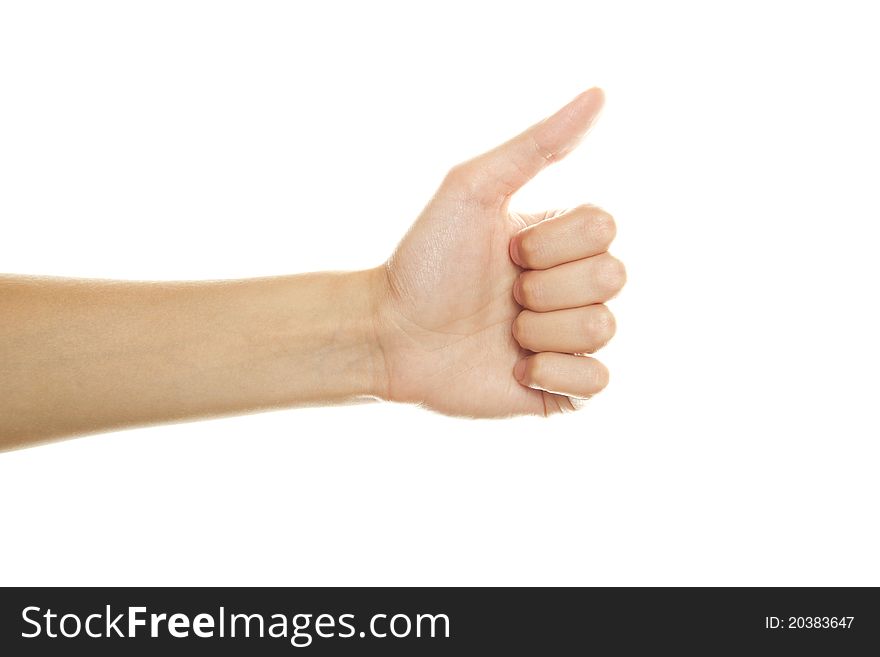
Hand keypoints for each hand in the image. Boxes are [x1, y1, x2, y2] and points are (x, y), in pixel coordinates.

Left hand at [374, 87, 625, 416]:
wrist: (391, 334)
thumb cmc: (426, 261)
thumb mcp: (475, 190)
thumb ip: (537, 146)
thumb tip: (600, 93)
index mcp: (559, 241)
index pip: (605, 229)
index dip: (552, 244)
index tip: (505, 252)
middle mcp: (570, 287)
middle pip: (612, 278)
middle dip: (544, 287)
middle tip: (502, 294)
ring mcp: (567, 339)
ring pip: (603, 329)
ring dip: (541, 330)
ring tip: (503, 332)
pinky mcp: (559, 389)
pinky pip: (598, 382)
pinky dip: (555, 374)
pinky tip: (516, 369)